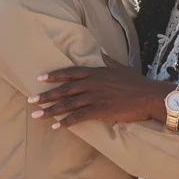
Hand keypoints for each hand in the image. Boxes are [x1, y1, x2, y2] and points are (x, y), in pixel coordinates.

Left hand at [29, 53, 169, 128]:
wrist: (148, 96)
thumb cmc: (136, 82)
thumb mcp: (121, 67)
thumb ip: (108, 60)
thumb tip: (101, 52)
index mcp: (96, 72)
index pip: (70, 72)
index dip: (54, 75)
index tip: (40, 78)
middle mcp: (92, 84)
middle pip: (64, 90)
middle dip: (46, 95)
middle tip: (30, 100)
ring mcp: (95, 97)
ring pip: (68, 104)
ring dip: (51, 110)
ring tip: (37, 115)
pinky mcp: (100, 111)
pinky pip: (79, 117)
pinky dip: (67, 122)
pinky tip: (56, 127)